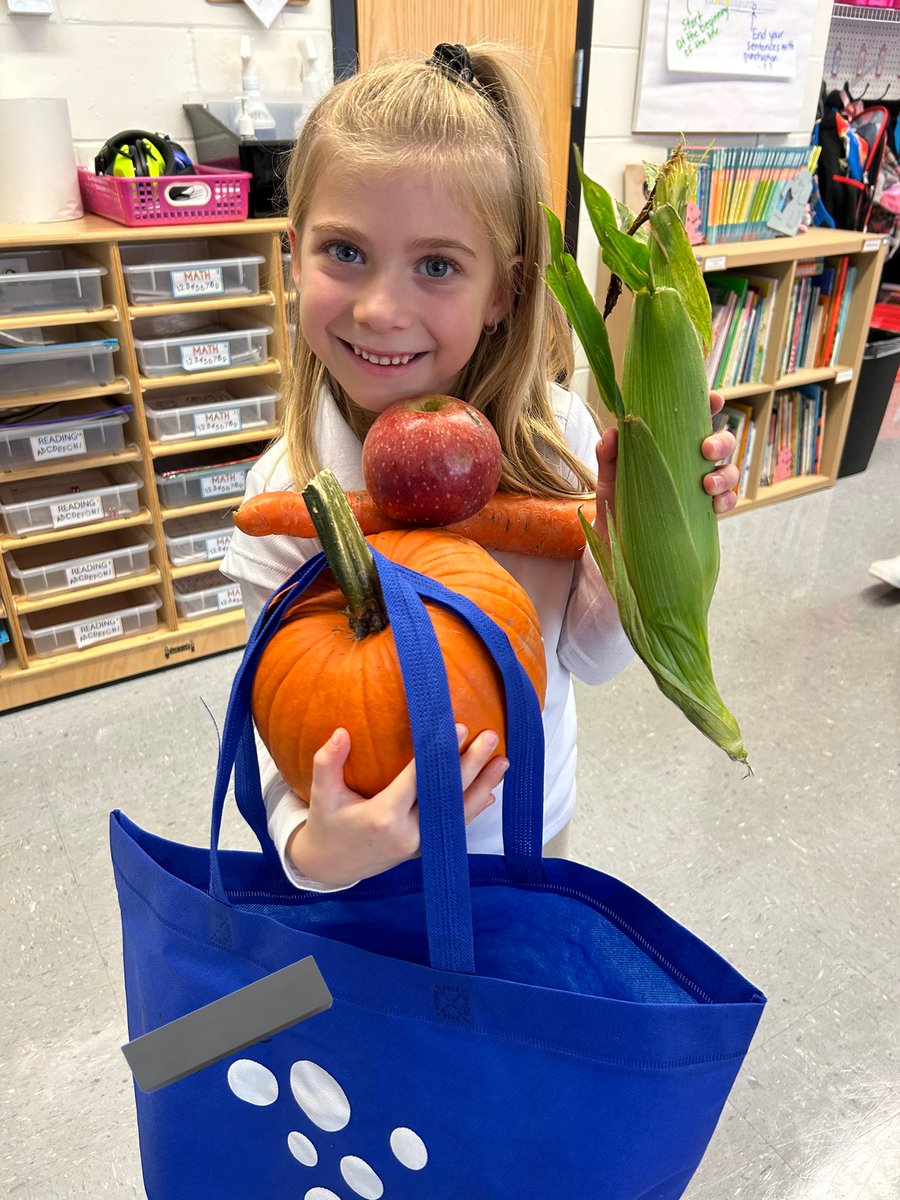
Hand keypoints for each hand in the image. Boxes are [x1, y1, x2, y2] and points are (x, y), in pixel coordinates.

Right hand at [286, 724, 507, 886]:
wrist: (330, 866)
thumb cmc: (327, 824)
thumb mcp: (322, 794)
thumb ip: (328, 762)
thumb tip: (341, 732)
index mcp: (383, 816)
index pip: (419, 780)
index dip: (440, 755)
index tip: (460, 728)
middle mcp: (407, 833)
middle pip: (446, 795)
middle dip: (471, 765)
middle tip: (490, 737)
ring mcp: (419, 845)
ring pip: (458, 814)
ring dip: (482, 787)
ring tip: (503, 762)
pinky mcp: (423, 851)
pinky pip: (453, 828)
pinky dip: (472, 809)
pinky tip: (490, 792)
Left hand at [593, 389, 739, 541]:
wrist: (614, 544)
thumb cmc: (615, 503)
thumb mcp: (608, 479)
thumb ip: (609, 456)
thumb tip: (613, 433)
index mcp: (670, 446)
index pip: (695, 420)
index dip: (710, 405)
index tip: (714, 400)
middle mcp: (690, 463)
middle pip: (722, 443)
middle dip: (721, 441)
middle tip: (706, 449)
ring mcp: (700, 487)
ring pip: (728, 471)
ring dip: (725, 474)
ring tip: (707, 485)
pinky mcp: (703, 512)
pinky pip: (727, 501)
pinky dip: (727, 500)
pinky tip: (715, 505)